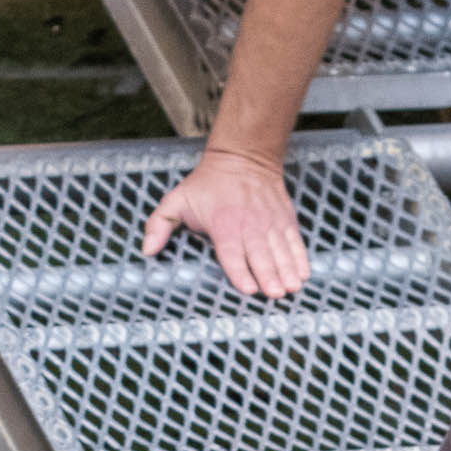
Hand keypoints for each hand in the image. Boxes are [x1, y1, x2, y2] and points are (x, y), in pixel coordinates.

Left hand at [142, 145, 310, 297]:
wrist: (243, 156)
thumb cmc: (208, 184)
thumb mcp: (176, 200)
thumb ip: (159, 225)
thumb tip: (147, 250)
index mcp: (223, 224)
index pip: (232, 253)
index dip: (240, 272)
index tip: (249, 289)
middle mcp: (249, 225)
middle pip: (261, 255)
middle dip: (270, 276)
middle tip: (276, 294)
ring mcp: (270, 222)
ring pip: (281, 251)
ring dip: (288, 270)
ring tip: (293, 287)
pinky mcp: (285, 220)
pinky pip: (294, 242)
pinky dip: (300, 258)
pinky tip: (303, 274)